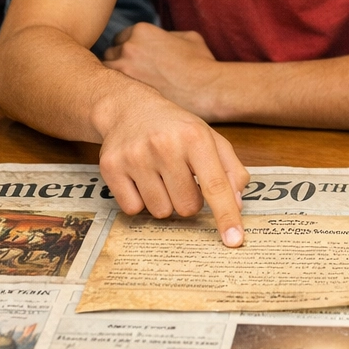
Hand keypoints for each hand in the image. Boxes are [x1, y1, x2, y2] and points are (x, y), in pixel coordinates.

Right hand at [94, 83, 250, 246]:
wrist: (129, 108)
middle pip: (187, 207)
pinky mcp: (110, 167)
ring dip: (164, 201)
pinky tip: (140, 178)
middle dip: (188, 200)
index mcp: (194, 137)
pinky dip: (139, 201)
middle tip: (180, 177)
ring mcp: (135, 157)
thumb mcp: (210, 138)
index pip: (215, 185)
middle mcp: (164, 145)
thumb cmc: (176, 128)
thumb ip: (231, 170)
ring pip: (160, 212)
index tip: (234, 240)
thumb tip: (237, 205)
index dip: (227, 215)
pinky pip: (132, 210)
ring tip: (159, 176)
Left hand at [103, 24, 223, 118]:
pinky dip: (118, 96)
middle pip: (110, 55)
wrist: (208, 88)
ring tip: (127, 93)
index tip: (134, 64)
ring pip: (106, 74)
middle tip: (130, 79)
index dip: (126, 52)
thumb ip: (166, 35)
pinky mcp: (126, 90)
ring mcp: (124, 68)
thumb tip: (159, 40)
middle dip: (118, 65)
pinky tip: (129, 102)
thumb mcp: (188, 37)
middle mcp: (128, 46)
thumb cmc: (202, 64)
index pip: (120, 40)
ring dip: (115, 81)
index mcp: (141, 31)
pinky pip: (111, 92)